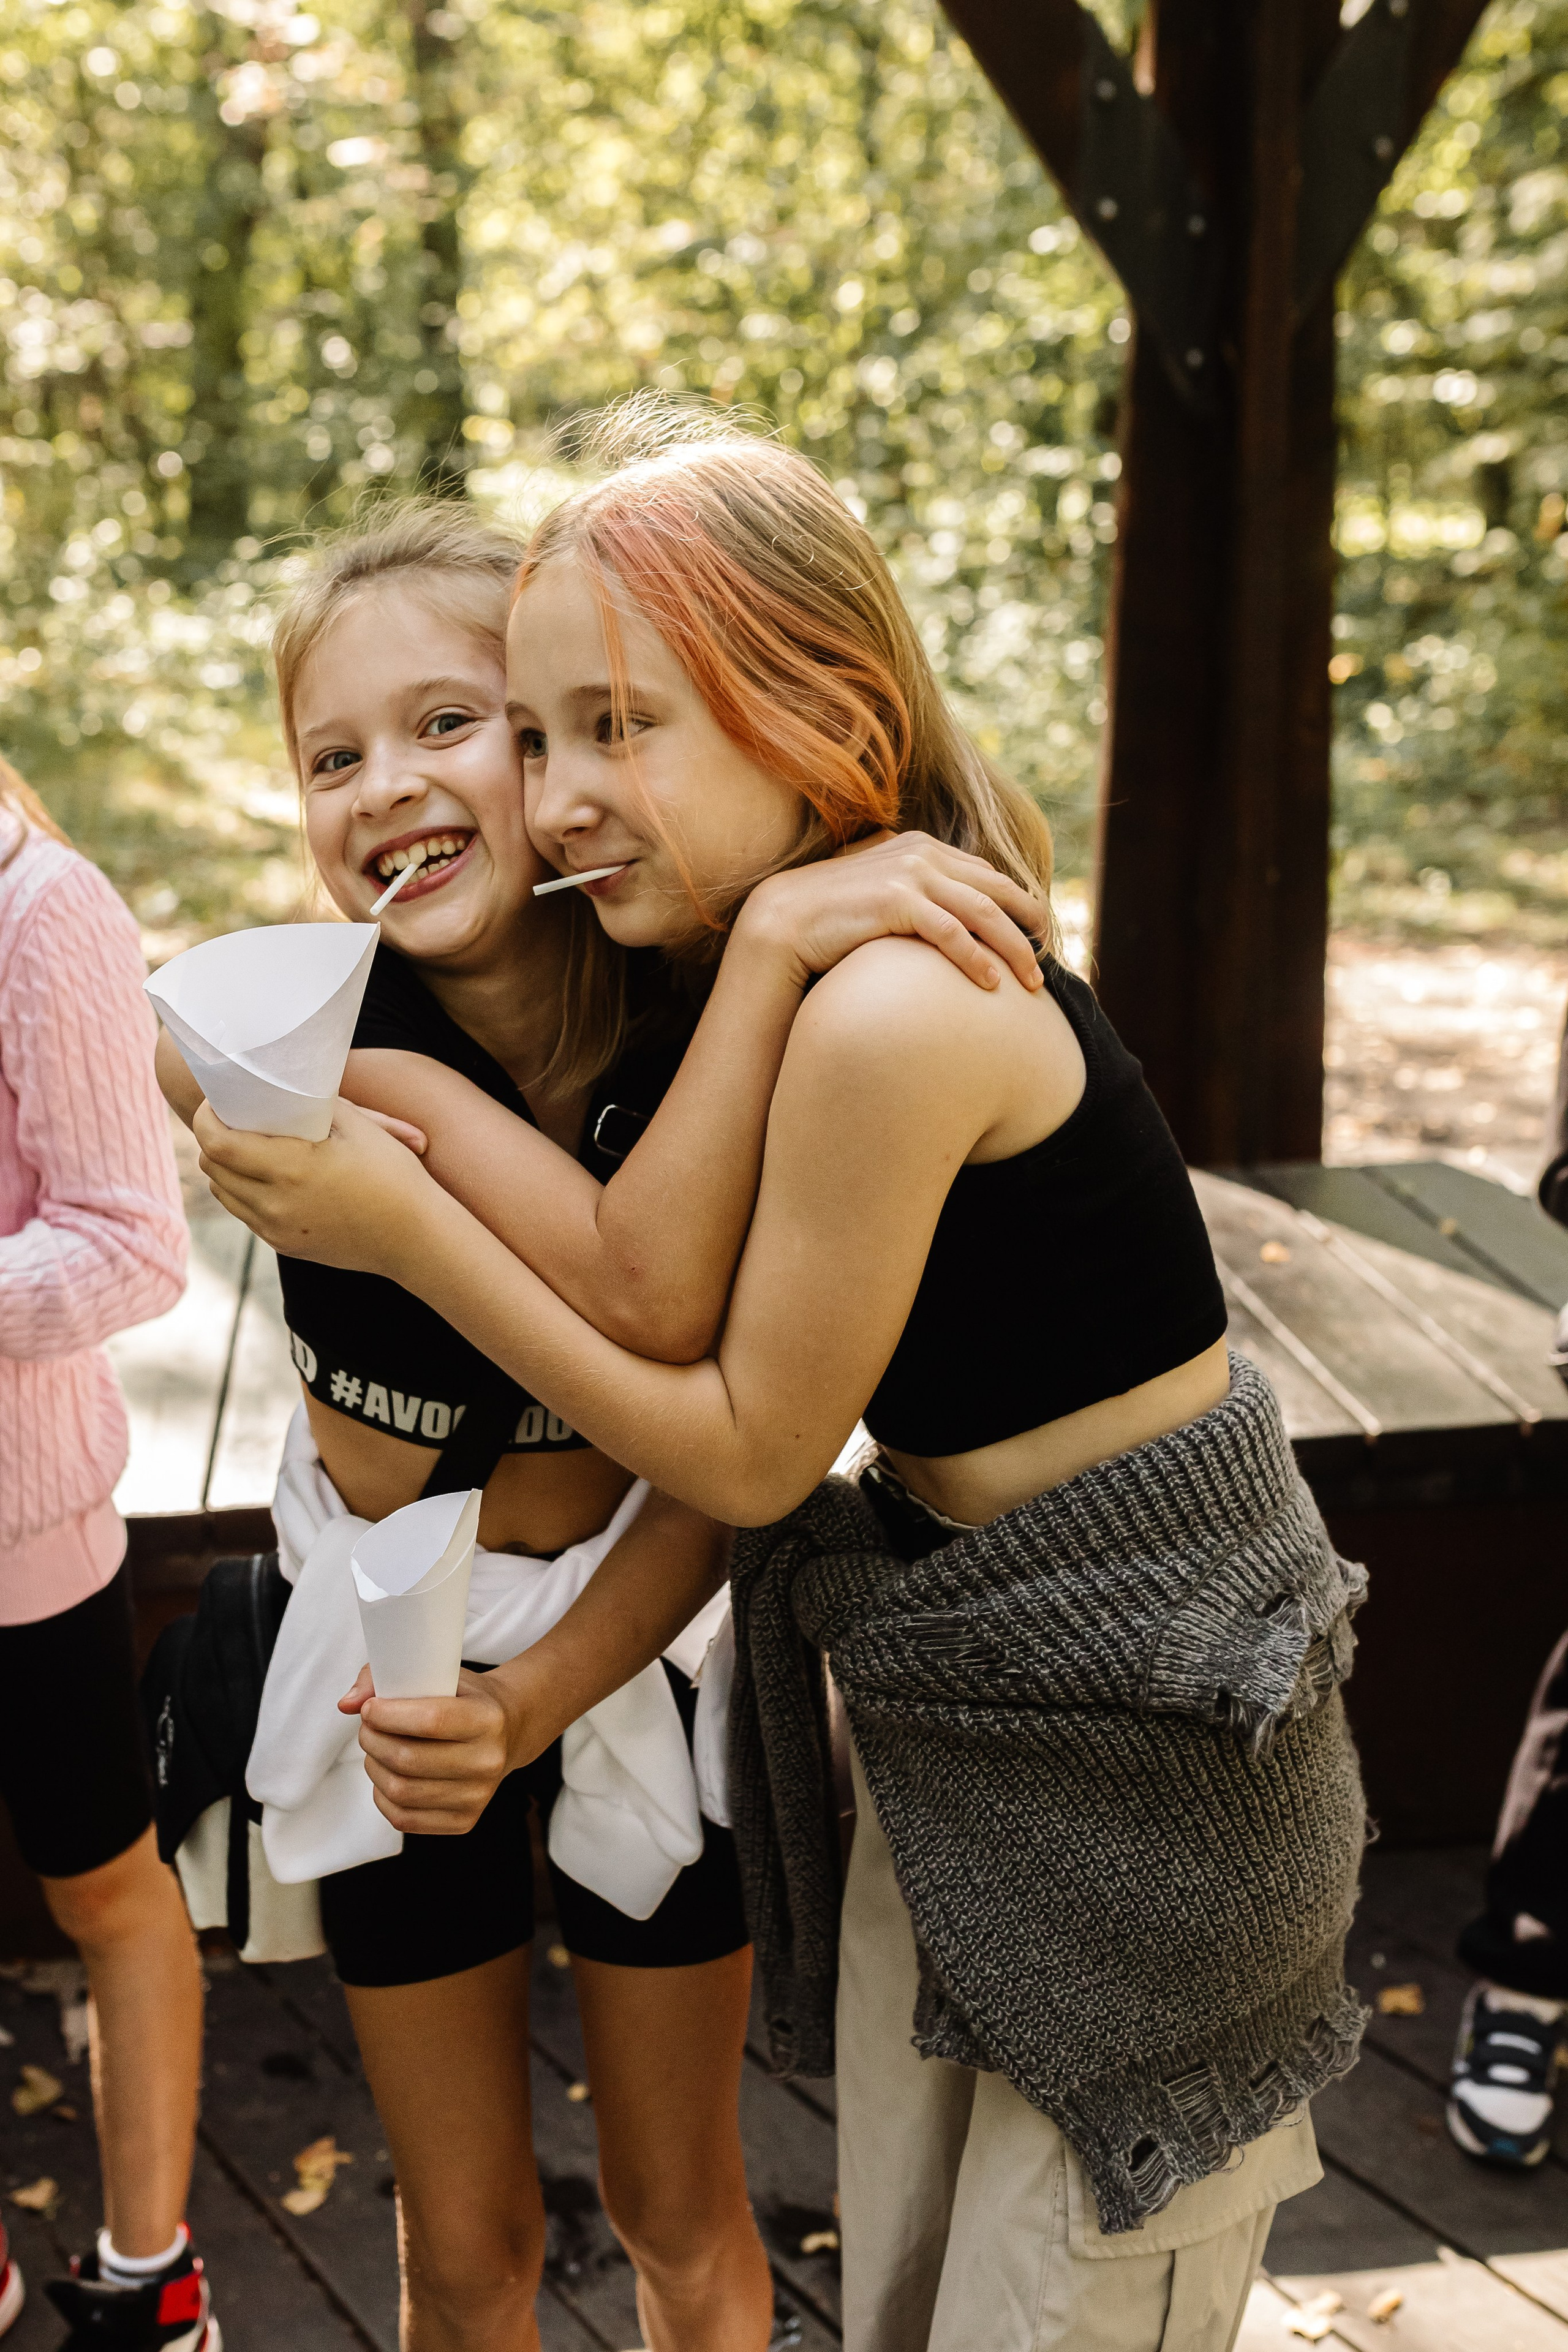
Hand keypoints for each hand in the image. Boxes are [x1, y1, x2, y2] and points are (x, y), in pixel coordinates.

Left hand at [194, 1094, 435, 1273]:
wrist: (415, 1239)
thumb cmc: (394, 1176)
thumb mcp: (359, 1127)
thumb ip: (316, 1105)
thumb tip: (286, 1088)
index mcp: (291, 1167)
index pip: (217, 1143)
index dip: (206, 1119)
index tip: (216, 1103)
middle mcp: (275, 1203)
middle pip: (212, 1168)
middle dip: (212, 1140)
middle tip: (230, 1121)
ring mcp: (277, 1229)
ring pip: (223, 1193)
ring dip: (225, 1168)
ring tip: (246, 1149)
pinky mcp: (284, 1245)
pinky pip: (246, 1214)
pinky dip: (246, 1192)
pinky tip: (269, 1178)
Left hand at [338, 1662, 551, 1833]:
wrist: (507, 1732)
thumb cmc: (464, 1699)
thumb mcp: (439, 1674)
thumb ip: (388, 1678)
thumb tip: (347, 1704)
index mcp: (488, 1718)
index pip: (431, 1720)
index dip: (388, 1715)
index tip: (370, 1708)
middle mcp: (489, 1761)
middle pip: (408, 1760)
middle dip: (373, 1741)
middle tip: (367, 1728)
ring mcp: (478, 1796)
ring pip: (401, 1792)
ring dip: (374, 1768)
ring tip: (375, 1750)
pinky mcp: (464, 1822)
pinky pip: (404, 1819)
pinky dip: (383, 1797)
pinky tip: (387, 1775)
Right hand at [736, 831, 1048, 994]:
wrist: (781, 924)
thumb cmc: (831, 917)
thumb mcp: (879, 893)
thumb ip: (912, 889)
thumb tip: (942, 906)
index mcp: (921, 845)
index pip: (986, 875)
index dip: (1019, 906)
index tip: (1036, 938)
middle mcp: (920, 853)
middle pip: (995, 891)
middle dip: (1027, 927)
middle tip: (1046, 961)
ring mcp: (909, 874)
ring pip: (982, 912)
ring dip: (1013, 949)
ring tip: (1030, 983)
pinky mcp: (895, 901)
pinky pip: (951, 932)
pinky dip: (976, 958)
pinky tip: (991, 984)